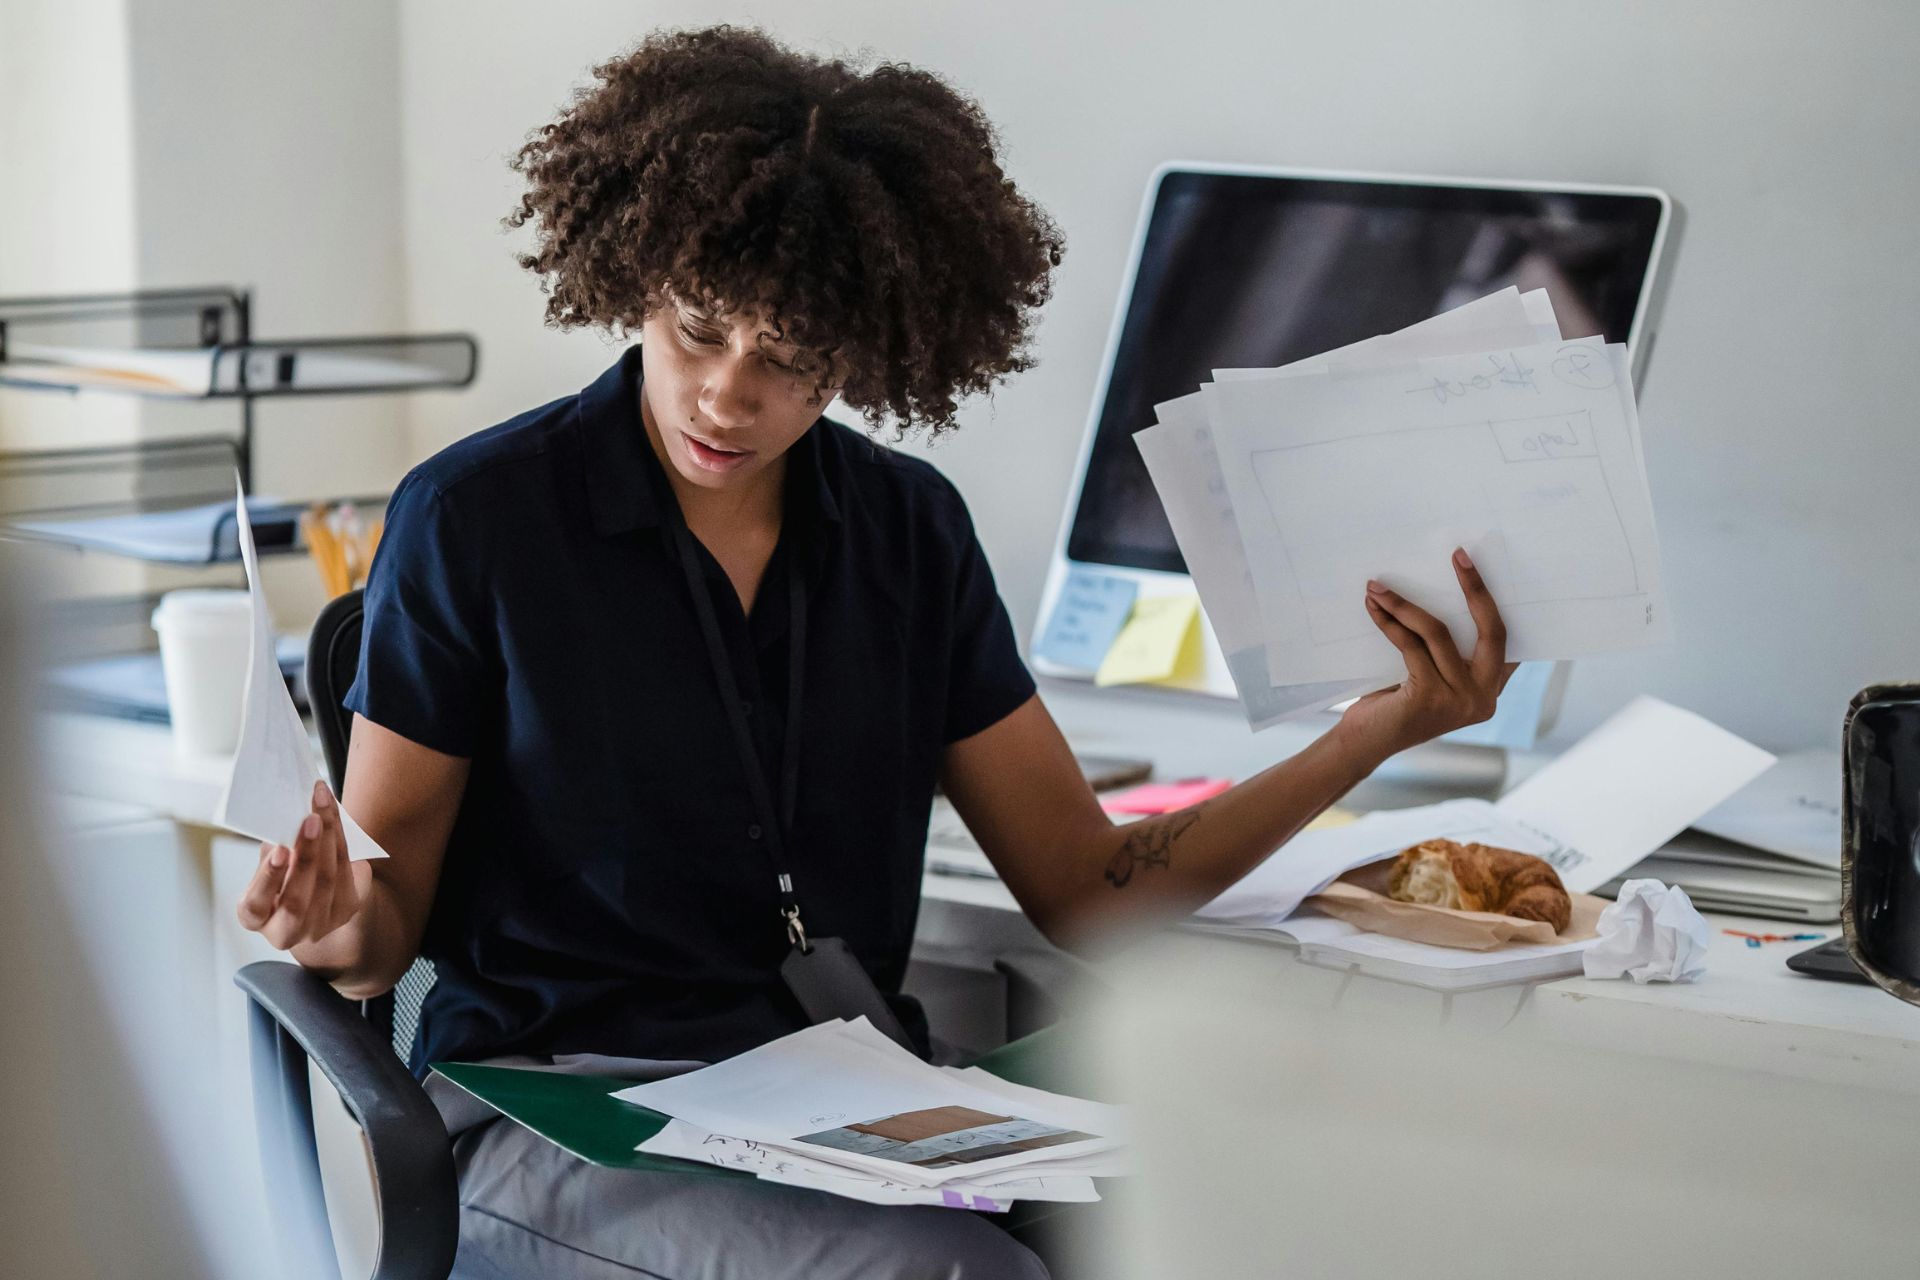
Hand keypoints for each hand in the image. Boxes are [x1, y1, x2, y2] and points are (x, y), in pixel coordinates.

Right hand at [236, 780, 371, 949]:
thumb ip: (271, 854)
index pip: (255, 906)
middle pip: (297, 898)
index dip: (268, 878)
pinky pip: (347, 872)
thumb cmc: (282, 876)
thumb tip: (284, 820)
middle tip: (311, 819)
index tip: (279, 849)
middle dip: (306, 855)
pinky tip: (334, 817)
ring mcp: (318, 925)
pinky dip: (340, 840)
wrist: (318, 895)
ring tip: (324, 808)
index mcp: (255, 919)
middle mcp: (285, 931)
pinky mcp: (345, 911)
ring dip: (328, 839)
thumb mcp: (268, 868)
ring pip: (327, 881)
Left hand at [1332, 548, 1518, 763]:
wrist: (1364, 743)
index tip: (1481, 567)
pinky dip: (1390, 622)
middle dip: (1476, 588)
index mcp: (1489, 690)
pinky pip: (1411, 645)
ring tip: (1379, 587)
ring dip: (1404, 605)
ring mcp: (1460, 700)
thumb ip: (1447, 650)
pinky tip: (1374, 607)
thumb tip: (1442, 594)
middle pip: (1491, 629)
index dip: (1496, 601)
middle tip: (1459, 556)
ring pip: (1438, 633)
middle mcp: (1483, 698)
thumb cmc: (1396, 705)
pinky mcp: (1430, 697)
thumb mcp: (1431, 676)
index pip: (1505, 639)